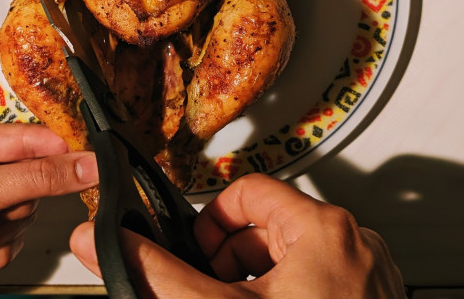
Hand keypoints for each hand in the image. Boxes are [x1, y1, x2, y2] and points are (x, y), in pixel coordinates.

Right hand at [71, 173, 405, 297]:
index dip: (212, 220)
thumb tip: (112, 243)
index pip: (248, 191)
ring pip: (289, 253)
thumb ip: (161, 274)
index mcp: (324, 228)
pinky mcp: (367, 297)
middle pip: (267, 223)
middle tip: (216, 291)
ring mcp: (363, 272)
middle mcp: (352, 243)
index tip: (199, 252)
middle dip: (230, 258)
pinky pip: (313, 276)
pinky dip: (282, 292)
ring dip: (253, 279)